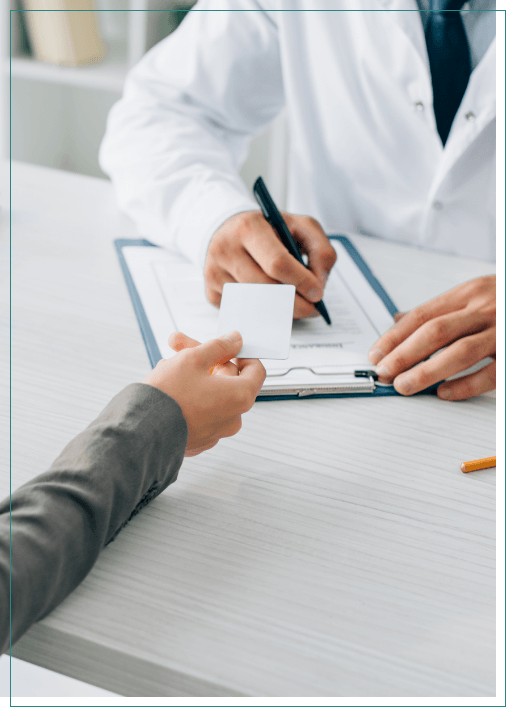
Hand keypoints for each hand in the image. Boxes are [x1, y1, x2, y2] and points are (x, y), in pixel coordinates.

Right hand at [143, 331, 265, 455]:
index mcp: (240, 397)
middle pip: (227, 379)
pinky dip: (188, 397)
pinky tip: (167, 387)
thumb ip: (219, 346)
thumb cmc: (169, 396)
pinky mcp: (199, 439)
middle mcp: (233, 418)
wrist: (141, 432)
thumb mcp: (194, 358)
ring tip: (165, 366)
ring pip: (210, 394)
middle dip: (204, 359)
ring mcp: (216, 432)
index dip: (241, 353)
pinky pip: (199, 411)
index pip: (256, 370)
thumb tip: (235, 340)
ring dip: (192, 375)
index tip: (224, 345)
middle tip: (178, 345)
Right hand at [204, 210, 336, 318]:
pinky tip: (269, 301)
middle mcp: (225, 248)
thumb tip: (318, 285)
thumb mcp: (300, 227)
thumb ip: (320, 250)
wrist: (229, 229)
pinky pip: (241, 311)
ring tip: (294, 304)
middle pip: (265, 288)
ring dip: (279, 310)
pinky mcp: (210, 292)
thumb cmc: (268, 230)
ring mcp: (214, 272)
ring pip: (254, 304)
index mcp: (249, 227)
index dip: (301, 282)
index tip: (317, 294)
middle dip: (294, 303)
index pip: (277, 262)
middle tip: (311, 308)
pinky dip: (260, 312)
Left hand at [368, 276, 495, 400]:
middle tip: (383, 373)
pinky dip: (466, 385)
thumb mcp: (475, 293)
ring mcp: (503, 330)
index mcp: (469, 292)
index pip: (421, 315)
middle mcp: (485, 308)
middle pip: (435, 332)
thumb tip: (399, 321)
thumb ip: (440, 309)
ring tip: (405, 386)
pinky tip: (445, 393)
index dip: (394, 336)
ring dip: (427, 371)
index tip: (376, 354)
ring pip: (460, 352)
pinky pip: (491, 373)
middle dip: (404, 354)